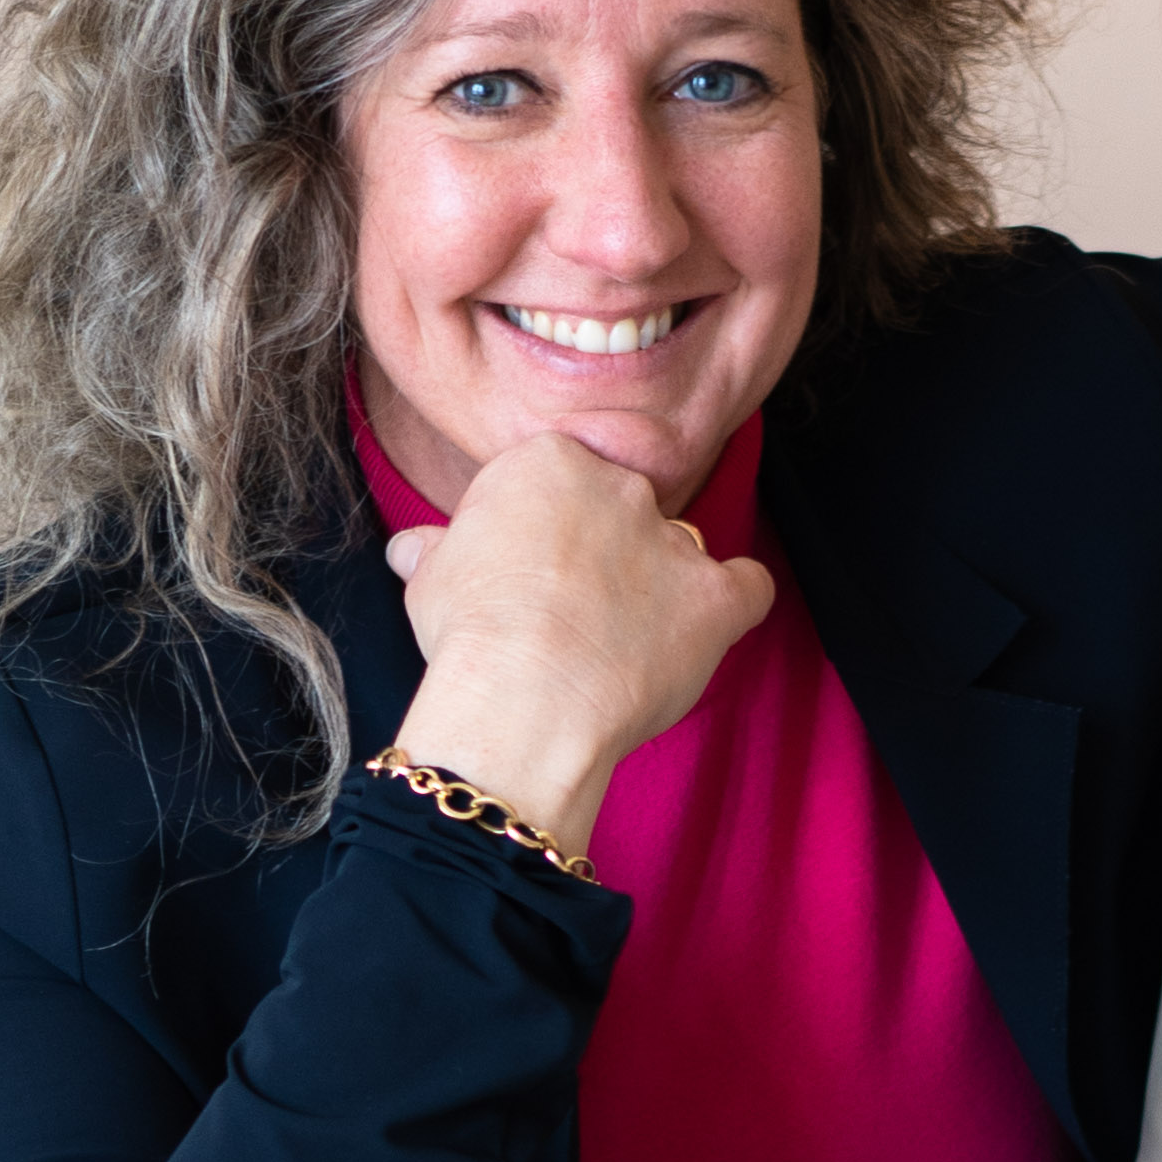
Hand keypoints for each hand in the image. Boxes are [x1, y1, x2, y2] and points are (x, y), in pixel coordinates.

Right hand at [383, 428, 773, 860]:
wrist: (522, 698)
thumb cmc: (470, 636)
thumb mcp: (431, 580)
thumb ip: (436, 551)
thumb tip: (413, 549)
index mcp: (549, 462)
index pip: (560, 478)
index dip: (548, 528)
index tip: (533, 570)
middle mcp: (618, 486)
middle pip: (622, 508)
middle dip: (603, 554)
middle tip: (574, 613)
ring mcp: (671, 540)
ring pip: (679, 548)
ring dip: (661, 583)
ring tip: (627, 638)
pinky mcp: (713, 599)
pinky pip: (747, 586)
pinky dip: (737, 601)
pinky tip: (713, 623)